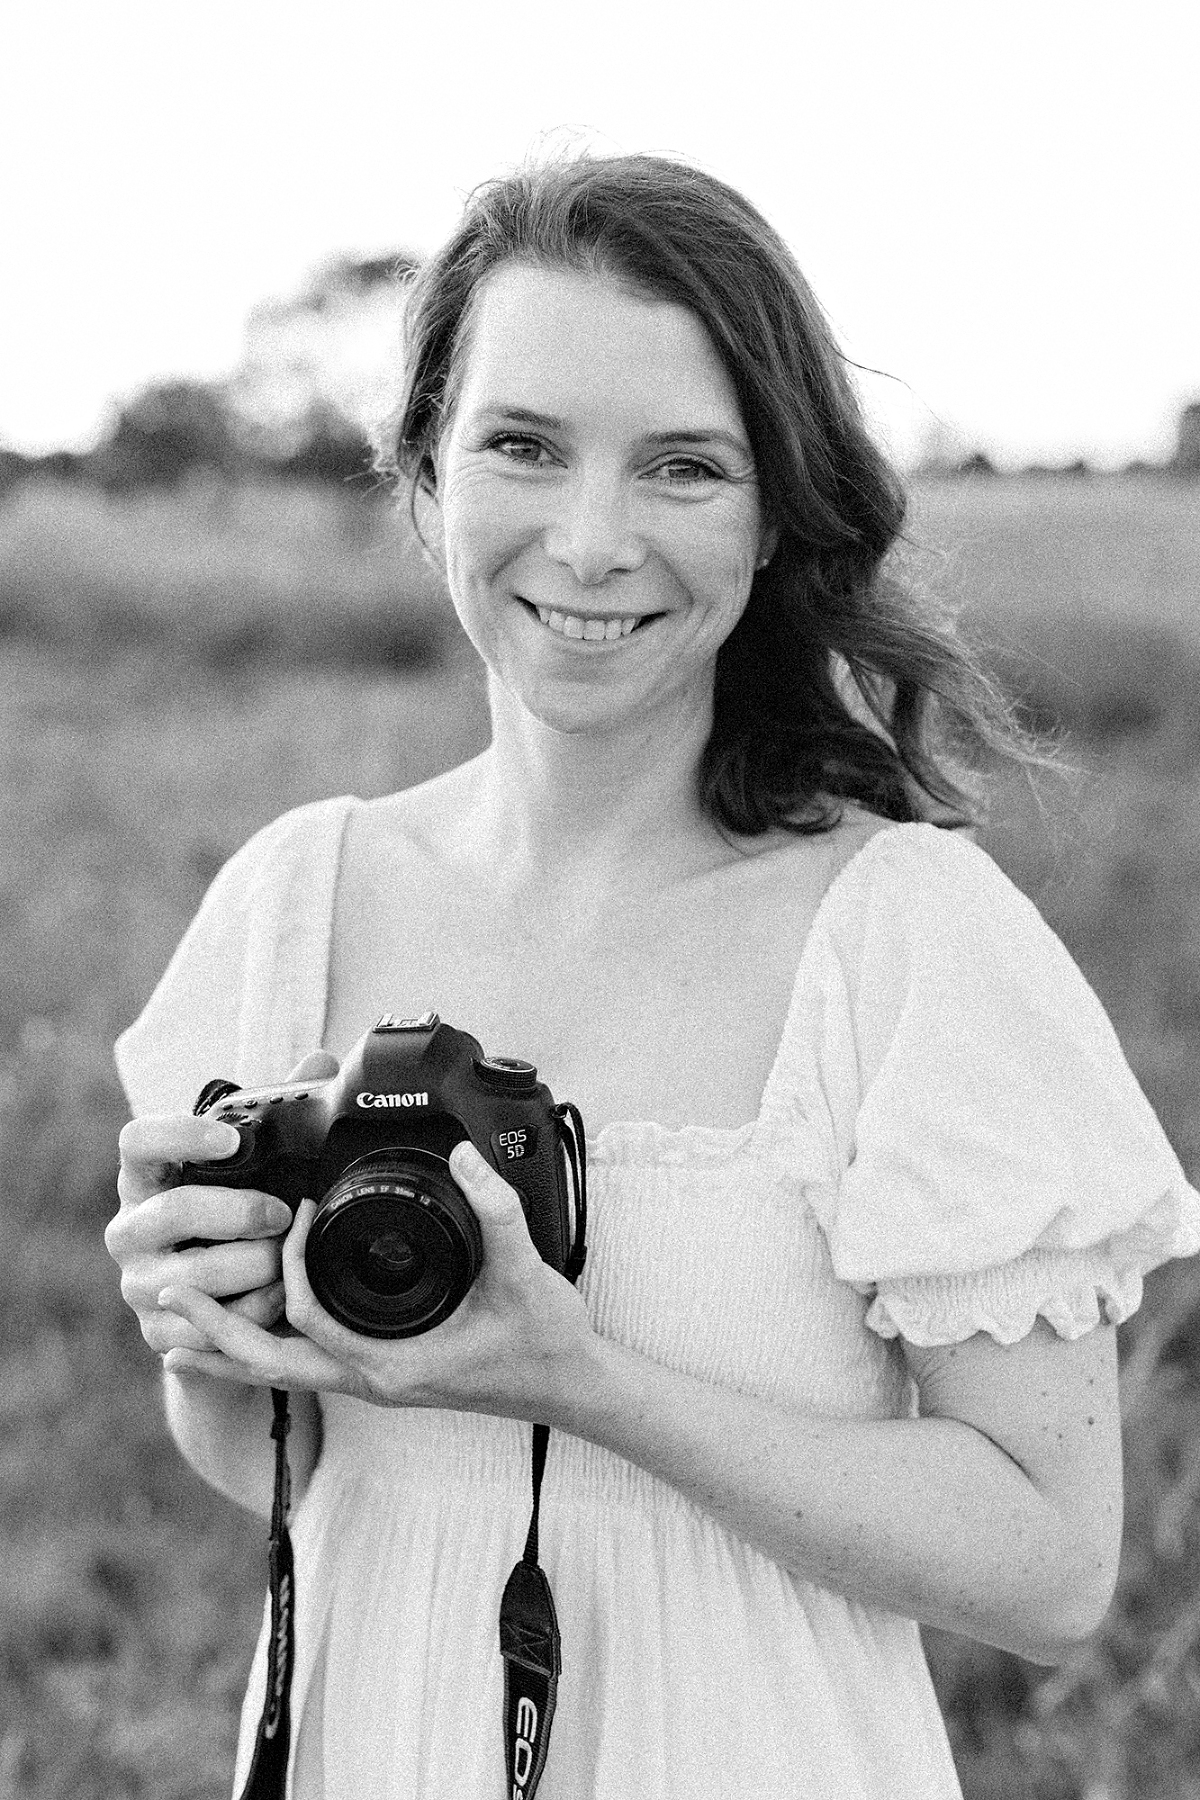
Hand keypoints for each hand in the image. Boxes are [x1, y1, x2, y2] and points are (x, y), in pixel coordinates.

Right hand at [107, 1051, 338, 1355]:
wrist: (221, 1309)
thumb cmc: (235, 1222)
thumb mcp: (250, 1173)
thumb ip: (278, 1120)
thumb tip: (321, 1062)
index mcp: (145, 1178)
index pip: (137, 1141)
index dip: (180, 1136)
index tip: (231, 1139)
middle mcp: (128, 1229)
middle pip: (173, 1213)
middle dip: (239, 1213)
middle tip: (283, 1214)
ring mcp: (137, 1284)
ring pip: (195, 1277)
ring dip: (256, 1267)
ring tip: (289, 1260)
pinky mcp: (156, 1334)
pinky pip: (210, 1325)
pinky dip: (253, 1313)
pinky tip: (278, 1301)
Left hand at [158, 1141, 596, 1429]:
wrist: (571, 1386)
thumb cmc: (546, 1338)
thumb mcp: (525, 1271)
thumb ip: (496, 1209)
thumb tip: (464, 1156)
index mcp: (393, 1364)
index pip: (309, 1319)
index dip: (288, 1266)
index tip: (291, 1214)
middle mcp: (372, 1381)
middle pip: (269, 1365)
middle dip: (213, 1330)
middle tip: (165, 1291)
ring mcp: (373, 1381)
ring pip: (279, 1373)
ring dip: (226, 1346)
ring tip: (174, 1319)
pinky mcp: (381, 1373)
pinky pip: (304, 1366)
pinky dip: (263, 1349)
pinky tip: (244, 1325)